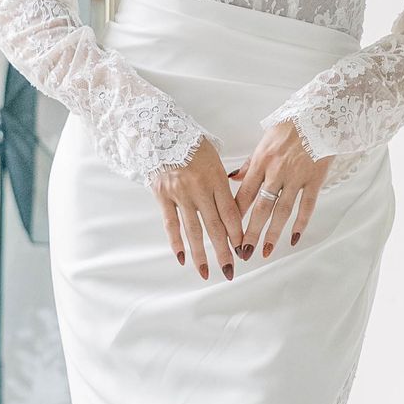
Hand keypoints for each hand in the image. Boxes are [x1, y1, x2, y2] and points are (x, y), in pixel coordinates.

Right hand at [152, 136, 245, 280]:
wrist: (160, 131)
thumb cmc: (192, 144)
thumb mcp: (215, 156)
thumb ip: (225, 180)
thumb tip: (237, 202)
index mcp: (216, 178)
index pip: (230, 212)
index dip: (237, 233)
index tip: (243, 249)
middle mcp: (199, 189)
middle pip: (214, 225)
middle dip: (224, 251)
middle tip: (230, 270)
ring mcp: (179, 194)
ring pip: (193, 229)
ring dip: (201, 254)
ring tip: (207, 272)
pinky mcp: (162, 196)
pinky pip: (171, 224)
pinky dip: (176, 242)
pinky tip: (182, 258)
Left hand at [229, 117, 329, 260]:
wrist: (319, 114)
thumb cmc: (290, 126)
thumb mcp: (264, 140)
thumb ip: (250, 163)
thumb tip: (232, 178)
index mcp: (261, 162)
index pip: (243, 195)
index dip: (235, 216)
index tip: (227, 233)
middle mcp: (276, 172)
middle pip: (260, 208)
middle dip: (250, 233)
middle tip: (243, 253)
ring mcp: (296, 177)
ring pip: (282, 211)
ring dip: (272, 233)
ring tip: (264, 251)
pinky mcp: (315, 179)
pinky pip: (307, 205)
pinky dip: (301, 223)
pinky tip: (294, 237)